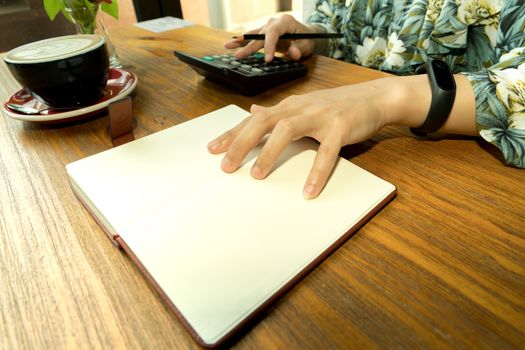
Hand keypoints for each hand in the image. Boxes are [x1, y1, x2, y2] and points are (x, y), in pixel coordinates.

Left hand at [208, 78, 401, 198]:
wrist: (374, 97)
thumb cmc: (337, 105)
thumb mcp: (304, 105)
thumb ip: (278, 112)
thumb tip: (253, 111)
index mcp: (289, 106)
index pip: (254, 119)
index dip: (232, 134)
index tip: (212, 150)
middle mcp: (300, 108)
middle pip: (263, 122)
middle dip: (241, 143)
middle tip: (226, 166)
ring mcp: (320, 116)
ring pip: (287, 130)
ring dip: (269, 153)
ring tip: (256, 175)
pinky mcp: (340, 128)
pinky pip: (326, 152)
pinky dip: (316, 172)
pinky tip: (308, 191)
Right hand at [225, 14, 320, 61]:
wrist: (305, 35)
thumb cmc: (306, 39)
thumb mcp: (306, 45)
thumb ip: (299, 50)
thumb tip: (294, 54)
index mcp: (285, 22)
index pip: (273, 33)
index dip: (269, 46)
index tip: (268, 60)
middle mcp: (273, 22)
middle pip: (260, 35)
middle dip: (249, 46)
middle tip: (239, 56)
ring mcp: (267, 26)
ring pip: (252, 34)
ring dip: (240, 41)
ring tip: (227, 46)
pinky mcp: (263, 32)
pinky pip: (252, 36)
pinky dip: (242, 41)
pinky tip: (232, 45)